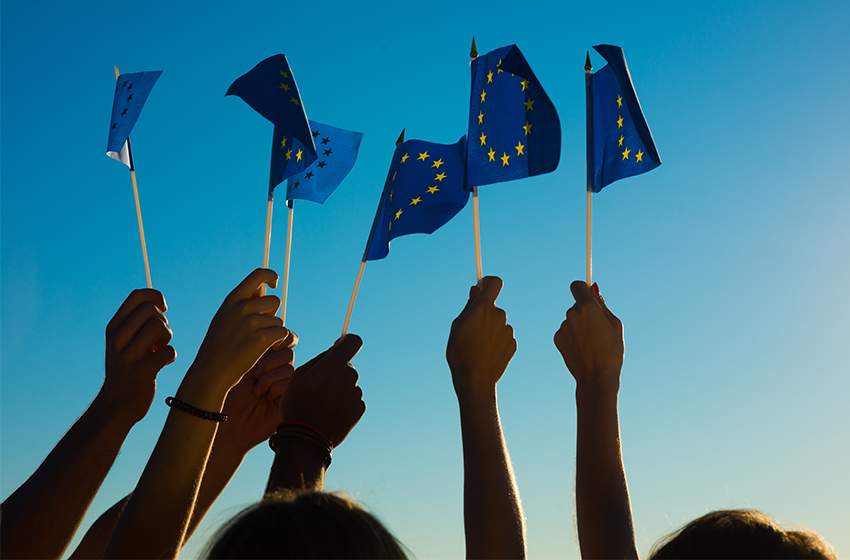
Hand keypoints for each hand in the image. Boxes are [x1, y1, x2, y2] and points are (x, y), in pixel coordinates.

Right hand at [100, 289, 175, 424]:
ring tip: (160, 349)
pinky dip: (171, 356)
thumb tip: (158, 303)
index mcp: (113, 329)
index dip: (156, 297)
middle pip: (151, 310)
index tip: (163, 310)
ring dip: (168, 337)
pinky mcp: (142, 372)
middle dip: (163, 321)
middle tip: (159, 338)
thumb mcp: (122, 343)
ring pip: (160, 326)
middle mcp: (117, 340)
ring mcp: (128, 356)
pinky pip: (169, 351)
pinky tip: (162, 364)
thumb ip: (135, 323)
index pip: (137, 296)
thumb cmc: (126, 369)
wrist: (116, 406)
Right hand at [185, 269, 288, 396]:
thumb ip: (241, 303)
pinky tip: (261, 349)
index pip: (259, 274)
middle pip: (274, 301)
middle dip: (272, 314)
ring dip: (272, 331)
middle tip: (259, 329)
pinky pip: (282, 333)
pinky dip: (276, 342)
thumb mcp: (225, 318)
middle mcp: (243, 306)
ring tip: (253, 343)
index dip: (271, 276)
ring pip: (278, 320)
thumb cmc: (218, 346)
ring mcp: (254, 322)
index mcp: (233, 299)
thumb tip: (263, 290)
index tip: (274, 285)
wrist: (212, 371)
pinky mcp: (263, 337)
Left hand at [216, 332, 297, 452]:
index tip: (265, 346)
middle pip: (287, 352)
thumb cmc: (228, 395)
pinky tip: (264, 396)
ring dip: (270, 376)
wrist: (227, 423)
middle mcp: (276, 370)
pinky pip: (290, 383)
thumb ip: (255, 347)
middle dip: (270, 360)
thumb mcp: (241, 365)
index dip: (278, 340)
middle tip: (255, 373)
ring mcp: (283, 384)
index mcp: (265, 358)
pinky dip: (276, 387)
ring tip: (256, 388)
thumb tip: (268, 325)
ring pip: (289, 367)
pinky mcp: (287, 398)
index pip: (282, 340)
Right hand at [278, 335, 364, 447]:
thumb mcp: (298, 375)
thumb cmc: (298, 403)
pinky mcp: (360, 409)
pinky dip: (344, 404)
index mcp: (335, 363)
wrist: (306, 437)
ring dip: (339, 390)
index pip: (354, 341)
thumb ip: (320, 358)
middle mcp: (350, 375)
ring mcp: (357, 393)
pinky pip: (353, 400)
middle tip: (318, 387)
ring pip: (349, 384)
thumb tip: (335, 349)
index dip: (347, 341)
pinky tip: (330, 414)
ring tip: (322, 405)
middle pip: (348, 366)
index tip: (340, 346)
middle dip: (336, 372)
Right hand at [446, 276, 516, 399]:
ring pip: (499, 323)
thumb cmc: (460, 352)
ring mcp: (508, 330)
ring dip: (491, 329)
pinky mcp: (513, 344)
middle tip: (472, 328)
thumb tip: (476, 291)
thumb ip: (469, 306)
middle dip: (485, 313)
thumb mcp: (457, 325)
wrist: (475, 380)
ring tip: (478, 345)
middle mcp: (499, 316)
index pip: (495, 283)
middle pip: (494, 307)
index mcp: (484, 308)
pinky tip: (487, 353)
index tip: (482, 286)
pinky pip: (504, 336)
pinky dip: (497, 341)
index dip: (489, 282)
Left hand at [554, 281, 623, 390]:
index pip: (577, 285)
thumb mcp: (615, 324)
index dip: (582, 288)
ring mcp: (563, 326)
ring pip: (572, 319)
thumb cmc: (611, 350)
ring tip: (592, 342)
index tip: (587, 293)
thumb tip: (593, 290)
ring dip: (579, 325)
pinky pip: (566, 331)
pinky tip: (583, 348)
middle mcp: (572, 313)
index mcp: (587, 306)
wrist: (596, 377)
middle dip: (585, 310)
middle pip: (576, 304)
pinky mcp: (557, 338)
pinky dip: (573, 336)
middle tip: (598, 327)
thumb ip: (602, 305)